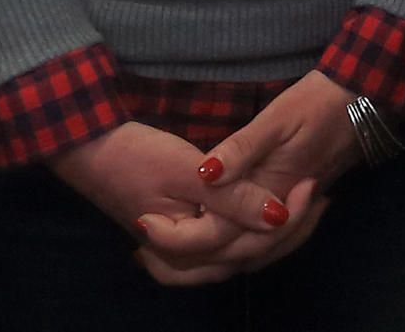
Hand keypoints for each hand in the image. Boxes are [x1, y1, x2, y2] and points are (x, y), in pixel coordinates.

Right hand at [50, 123, 294, 285]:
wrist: (85, 146)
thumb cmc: (133, 157)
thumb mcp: (188, 173)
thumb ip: (234, 198)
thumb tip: (280, 216)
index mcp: (188, 249)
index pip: (253, 246)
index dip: (289, 219)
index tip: (312, 182)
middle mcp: (186, 259)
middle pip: (250, 257)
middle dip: (290, 229)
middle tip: (319, 191)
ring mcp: (182, 250)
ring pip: (239, 255)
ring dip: (274, 233)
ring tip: (306, 201)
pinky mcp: (181, 234)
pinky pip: (225, 245)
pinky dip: (251, 231)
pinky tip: (269, 214)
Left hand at [153, 71, 354, 281]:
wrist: (364, 98)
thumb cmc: (320, 103)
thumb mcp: (277, 119)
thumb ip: (242, 150)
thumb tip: (205, 175)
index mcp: (272, 194)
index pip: (220, 235)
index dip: (178, 236)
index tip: (143, 222)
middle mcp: (282, 213)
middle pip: (232, 257)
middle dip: (187, 260)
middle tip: (143, 251)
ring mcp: (292, 212)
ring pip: (250, 256)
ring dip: (210, 261)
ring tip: (166, 254)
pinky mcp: (296, 206)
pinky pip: (265, 244)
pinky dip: (236, 250)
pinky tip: (215, 238)